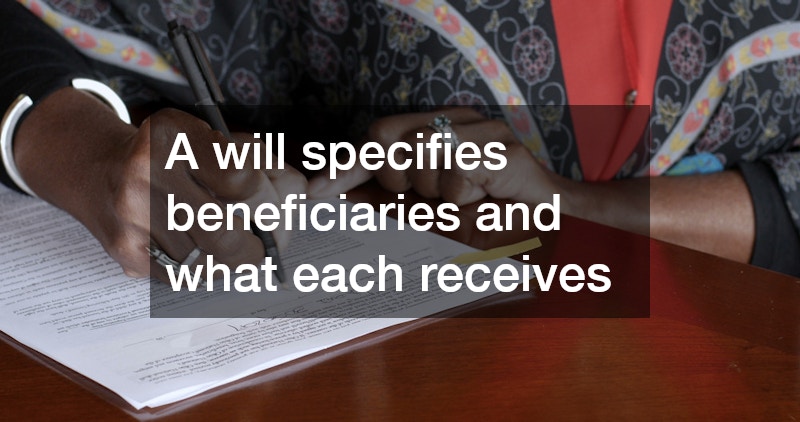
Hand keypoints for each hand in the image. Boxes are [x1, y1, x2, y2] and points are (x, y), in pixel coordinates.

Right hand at [15, 88, 305, 280]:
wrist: (96, 169)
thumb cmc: (173, 155)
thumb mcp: (213, 138)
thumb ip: (263, 162)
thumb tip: (301, 198)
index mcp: (172, 135)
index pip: (240, 179)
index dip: (269, 204)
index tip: (277, 213)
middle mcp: (145, 173)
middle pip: (224, 233)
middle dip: (257, 248)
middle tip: (268, 248)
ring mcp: (129, 215)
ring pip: (207, 261)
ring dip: (234, 262)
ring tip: (240, 249)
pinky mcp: (122, 250)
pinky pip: (183, 277)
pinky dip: (208, 272)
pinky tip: (213, 258)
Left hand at [308, 108, 562, 204]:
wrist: (546, 237)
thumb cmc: (487, 225)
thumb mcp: (426, 214)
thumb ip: (389, 199)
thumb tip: (345, 193)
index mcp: (435, 132)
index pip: (376, 137)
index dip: (344, 164)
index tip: (315, 191)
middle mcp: (456, 121)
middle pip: (385, 135)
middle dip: (393, 176)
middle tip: (422, 196)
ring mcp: (482, 129)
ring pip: (419, 148)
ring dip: (433, 189)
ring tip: (460, 199)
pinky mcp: (503, 147)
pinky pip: (456, 166)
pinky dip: (461, 194)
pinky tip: (482, 196)